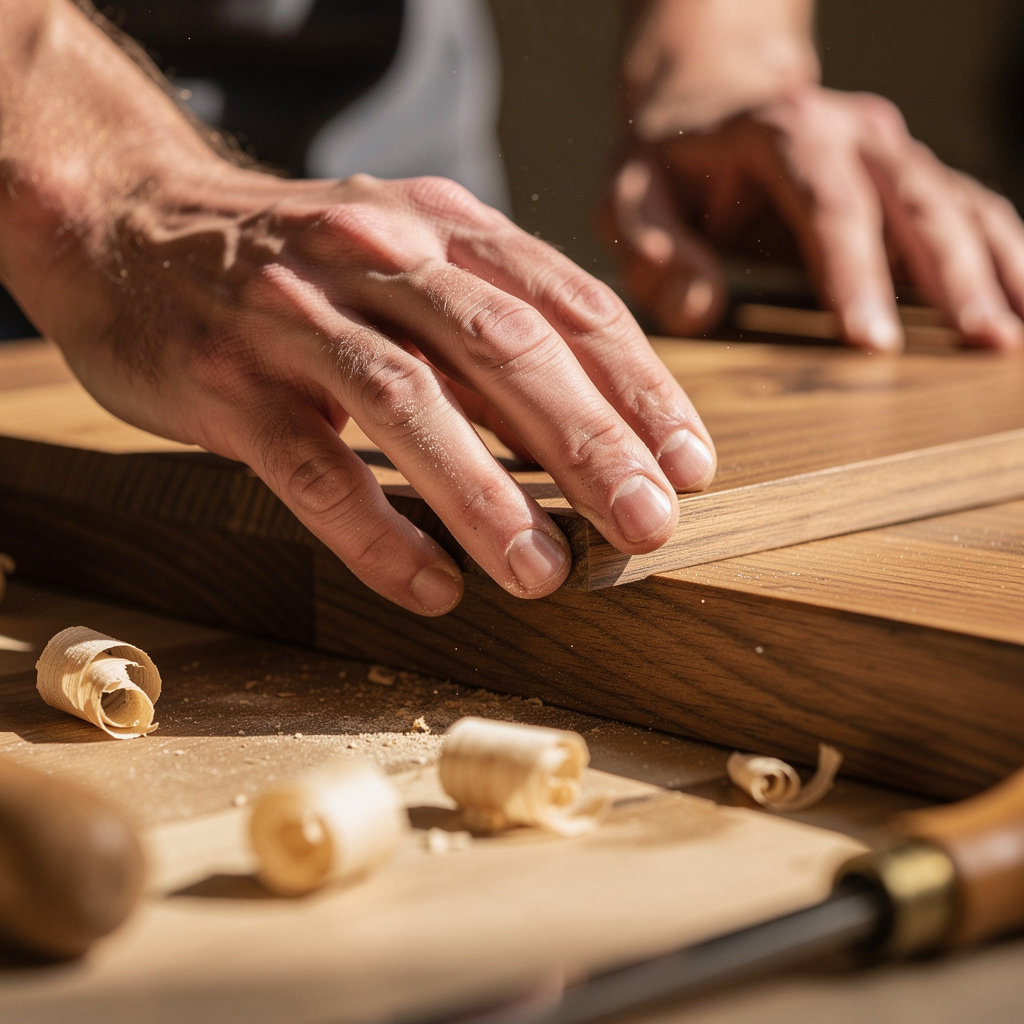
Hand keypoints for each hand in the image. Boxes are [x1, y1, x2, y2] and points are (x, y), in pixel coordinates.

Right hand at [44, 166, 716, 615]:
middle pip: (502, 347)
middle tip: (650, 525)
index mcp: (442, 228)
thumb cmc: (302, 259)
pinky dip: (374, 529)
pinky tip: (430, 584)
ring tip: (543, 574)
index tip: (689, 465)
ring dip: (485, 493)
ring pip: (406, 402)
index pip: (566, 303)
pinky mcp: (225, 382)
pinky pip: (308, 465)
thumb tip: (595, 421)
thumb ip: (493, 319)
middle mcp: (376, 257)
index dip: (639, 387)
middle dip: (587, 440)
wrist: (135, 222)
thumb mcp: (410, 252)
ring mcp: (295, 316)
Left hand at [608, 86, 1023, 350]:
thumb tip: (699, 311)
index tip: (870, 342)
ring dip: (993, 269)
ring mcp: (890, 152)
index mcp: (782, 132)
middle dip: (950, 275)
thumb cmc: (666, 163)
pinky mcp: (908, 179)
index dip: (853, 271)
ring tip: (1012, 338)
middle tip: (979, 343)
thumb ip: (653, 250)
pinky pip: (970, 211)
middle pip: (913, 201)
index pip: (828, 203)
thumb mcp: (631, 198)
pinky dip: (1003, 256)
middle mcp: (852, 132)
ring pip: (956, 205)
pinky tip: (1021, 305)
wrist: (708, 102)